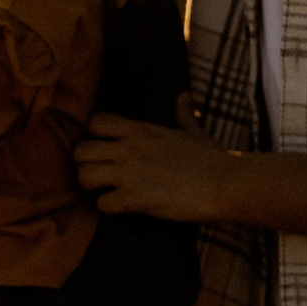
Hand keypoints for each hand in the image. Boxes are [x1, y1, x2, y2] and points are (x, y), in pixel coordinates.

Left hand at [73, 96, 232, 221]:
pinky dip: (106, 208)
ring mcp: (130, 173)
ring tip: (104, 191)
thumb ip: (183, 114)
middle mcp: (129, 148)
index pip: (95, 121)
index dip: (93, 135)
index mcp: (141, 130)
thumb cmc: (213, 159)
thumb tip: (184, 97)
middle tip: (97, 174)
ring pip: (84, 176)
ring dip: (90, 187)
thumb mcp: (194, 131)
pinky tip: (119, 207)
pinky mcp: (135, 198)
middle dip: (84, 164)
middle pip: (81, 150)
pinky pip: (102, 204)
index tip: (102, 147)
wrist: (226, 184)